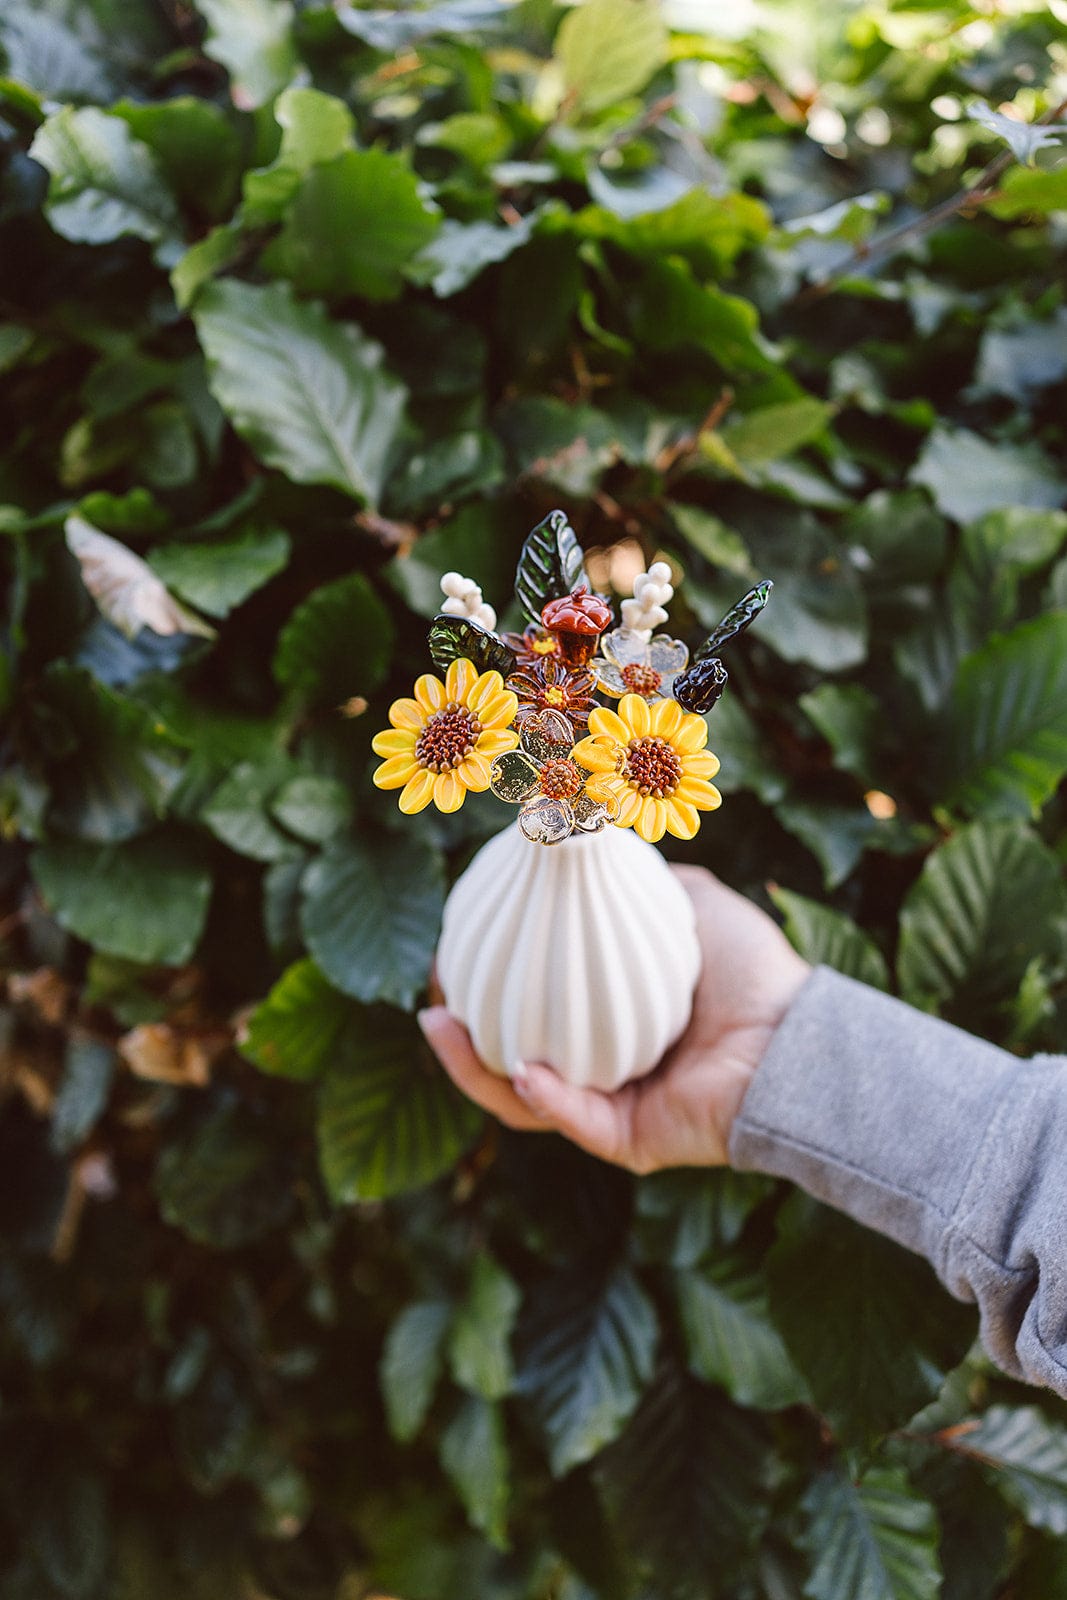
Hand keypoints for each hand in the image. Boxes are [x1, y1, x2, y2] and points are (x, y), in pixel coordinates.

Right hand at [418, 865, 810, 1174]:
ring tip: (440, 1025)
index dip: (486, 983)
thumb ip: (644, 880)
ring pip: (522, 1101)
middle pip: (509, 1059)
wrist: (798, 1036)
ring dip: (474, 1071)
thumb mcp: (692, 904)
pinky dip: (543, 1096)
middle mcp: (605, 1065)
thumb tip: (591, 839)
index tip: (450, 947)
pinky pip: (572, 1121)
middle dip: (459, 1036)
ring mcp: (612, 1108)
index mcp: (612, 1018)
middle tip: (428, 996)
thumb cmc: (755, 969)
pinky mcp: (628, 1142)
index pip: (532, 1006)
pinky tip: (518, 1064)